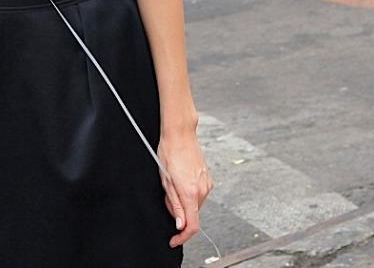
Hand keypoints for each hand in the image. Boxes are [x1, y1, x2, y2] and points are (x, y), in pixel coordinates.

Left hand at [158, 133, 212, 248]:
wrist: (180, 133)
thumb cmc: (169, 151)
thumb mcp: (166, 181)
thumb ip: (174, 205)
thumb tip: (180, 224)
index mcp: (190, 193)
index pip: (192, 226)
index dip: (182, 237)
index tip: (174, 239)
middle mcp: (202, 190)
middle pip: (192, 215)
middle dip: (178, 212)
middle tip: (167, 196)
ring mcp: (206, 183)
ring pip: (195, 204)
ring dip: (183, 201)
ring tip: (172, 183)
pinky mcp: (207, 178)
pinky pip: (198, 194)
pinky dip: (189, 193)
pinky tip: (181, 179)